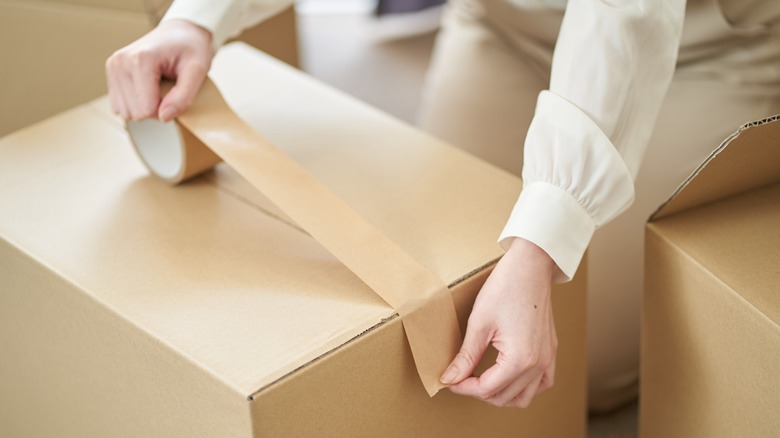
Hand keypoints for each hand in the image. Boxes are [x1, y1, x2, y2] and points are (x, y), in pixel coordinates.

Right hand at [105, 19, 212, 120]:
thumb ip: (184, 96)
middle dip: (155, 110)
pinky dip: (136, 103)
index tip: (176, 93)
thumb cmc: (191, 49)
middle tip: (169, 90)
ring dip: (145, 107)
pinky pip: (120, 106)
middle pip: (135, 113)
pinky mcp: (111, 73)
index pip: (147, 110)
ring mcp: (113, 67)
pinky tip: (147, 89)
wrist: (180, 33)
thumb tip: (164, 117)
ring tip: (158, 88)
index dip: (166, 109)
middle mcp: (120, 62)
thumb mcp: (197, 70)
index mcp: (140, 60)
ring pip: (125, 112)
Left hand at [440, 237, 557, 407]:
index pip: (487, 389)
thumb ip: (466, 356)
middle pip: (504, 397)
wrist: (530, 267)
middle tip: (461, 378)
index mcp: (520, 359)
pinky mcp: (551, 350)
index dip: (464, 388)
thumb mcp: (478, 324)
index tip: (450, 380)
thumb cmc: (505, 289)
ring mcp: (547, 358)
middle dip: (479, 392)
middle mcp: (538, 364)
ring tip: (481, 380)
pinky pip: (542, 383)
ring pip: (525, 397)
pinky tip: (508, 377)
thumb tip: (450, 378)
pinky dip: (525, 387)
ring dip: (501, 394)